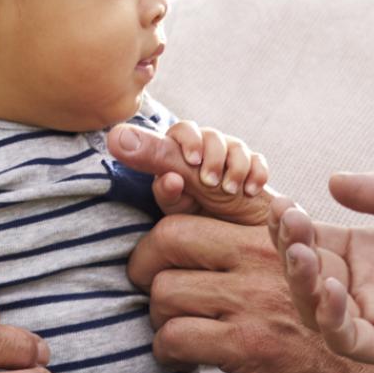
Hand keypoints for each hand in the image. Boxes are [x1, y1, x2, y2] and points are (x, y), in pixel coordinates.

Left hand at [108, 121, 273, 225]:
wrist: (229, 242)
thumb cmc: (193, 218)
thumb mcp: (174, 193)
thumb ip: (152, 162)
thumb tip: (116, 137)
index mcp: (179, 154)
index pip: (183, 130)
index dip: (189, 140)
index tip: (192, 161)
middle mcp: (204, 153)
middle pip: (212, 135)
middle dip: (214, 156)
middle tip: (211, 183)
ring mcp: (230, 160)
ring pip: (237, 146)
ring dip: (235, 167)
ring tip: (231, 191)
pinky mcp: (252, 170)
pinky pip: (257, 160)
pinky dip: (255, 173)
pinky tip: (249, 190)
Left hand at [129, 210, 373, 372]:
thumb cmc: (327, 325)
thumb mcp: (305, 264)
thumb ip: (262, 234)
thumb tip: (198, 206)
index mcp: (274, 230)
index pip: (202, 199)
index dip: (165, 201)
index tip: (150, 215)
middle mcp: (265, 256)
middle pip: (169, 237)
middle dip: (146, 265)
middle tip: (151, 285)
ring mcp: (256, 299)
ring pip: (165, 291)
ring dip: (161, 315)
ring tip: (179, 326)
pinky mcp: (249, 344)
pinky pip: (175, 337)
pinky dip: (168, 350)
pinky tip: (186, 355)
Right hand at [270, 168, 373, 372]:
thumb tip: (333, 179)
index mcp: (369, 251)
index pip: (314, 236)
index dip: (292, 222)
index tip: (280, 202)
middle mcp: (363, 286)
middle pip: (306, 270)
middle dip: (291, 247)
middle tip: (289, 224)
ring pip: (316, 307)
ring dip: (301, 281)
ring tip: (302, 253)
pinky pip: (348, 338)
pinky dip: (331, 317)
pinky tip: (330, 289)